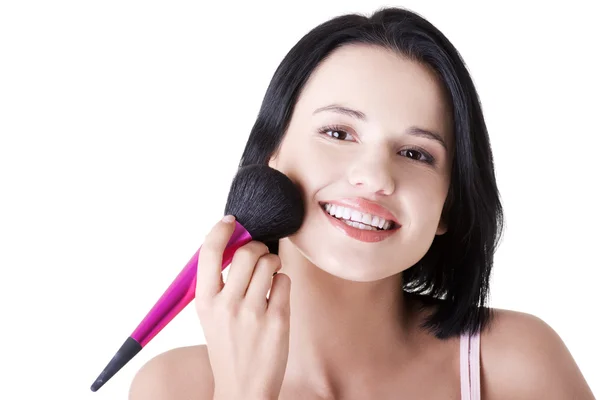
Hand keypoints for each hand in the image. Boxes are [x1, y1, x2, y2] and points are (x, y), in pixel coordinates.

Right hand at [195, 215, 290, 399]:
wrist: (242, 387)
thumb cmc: (228, 345)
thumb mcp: (211, 315)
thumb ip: (219, 283)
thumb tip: (236, 243)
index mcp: (204, 301)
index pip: (208, 252)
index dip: (221, 230)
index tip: (232, 221)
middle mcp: (226, 304)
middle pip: (246, 252)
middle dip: (257, 248)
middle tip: (260, 256)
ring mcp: (252, 313)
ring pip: (269, 262)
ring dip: (272, 264)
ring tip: (269, 277)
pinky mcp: (277, 320)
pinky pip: (284, 281)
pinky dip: (282, 283)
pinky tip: (276, 296)